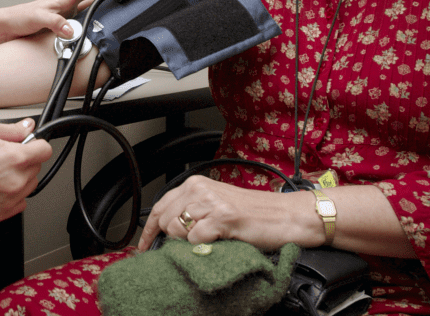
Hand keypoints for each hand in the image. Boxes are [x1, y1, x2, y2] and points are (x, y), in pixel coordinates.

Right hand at [0, 119, 52, 223]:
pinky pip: (18, 203)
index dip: (36, 144)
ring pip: (29, 186)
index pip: (45, 150)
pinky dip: (11, 195)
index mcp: (15, 158)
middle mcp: (15, 181)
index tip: (29, 145)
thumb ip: (12, 130)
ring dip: (19, 178)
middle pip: (36, 168)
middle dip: (24, 160)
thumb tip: (27, 127)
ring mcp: (8, 200)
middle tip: (3, 156)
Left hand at [1, 0, 118, 39]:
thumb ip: (54, 23)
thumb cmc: (20, 17)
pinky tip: (99, 20)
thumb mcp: (38, 19)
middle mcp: (67, 3)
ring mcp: (66, 12)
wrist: (8, 26)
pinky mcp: (64, 22)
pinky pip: (84, 16)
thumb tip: (70, 29)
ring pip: (90, 2)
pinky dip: (95, 15)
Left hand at [137, 175, 315, 251]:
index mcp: (196, 184)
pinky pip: (196, 238)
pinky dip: (203, 246)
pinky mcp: (223, 217)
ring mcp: (211, 202)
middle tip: (189, 246)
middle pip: (165, 220)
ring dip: (189, 242)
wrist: (286, 215)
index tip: (143, 245)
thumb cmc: (253, 214)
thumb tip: (167, 230)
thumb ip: (192, 211)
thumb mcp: (216, 205)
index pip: (160, 205)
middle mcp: (200, 189)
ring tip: (210, 240)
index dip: (148, 229)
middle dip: (172, 238)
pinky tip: (218, 241)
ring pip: (177, 229)